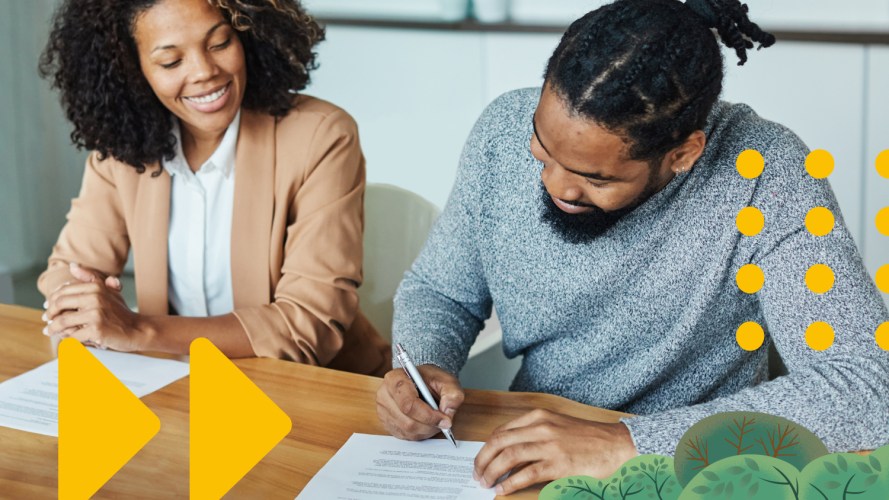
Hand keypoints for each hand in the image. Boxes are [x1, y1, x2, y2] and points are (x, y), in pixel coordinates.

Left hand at [43, 262, 142, 350]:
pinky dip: (68, 339)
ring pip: (63, 321)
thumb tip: (73, 266)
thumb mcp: (108, 291)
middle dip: (50, 313)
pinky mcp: (96, 330)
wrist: (137, 330)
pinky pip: (72, 335)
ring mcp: (95, 314)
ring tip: (50, 331)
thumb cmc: (121, 312)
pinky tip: (68, 339)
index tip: (48, 307)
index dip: (53, 299)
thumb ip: (90, 278)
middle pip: (60, 303)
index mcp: (96, 287)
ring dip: (54, 328)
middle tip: (47, 320)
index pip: (64, 290)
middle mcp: (95, 298)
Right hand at [376, 364, 463, 439]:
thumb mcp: (447, 380)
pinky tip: (426, 424)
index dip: (428, 415)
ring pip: (406, 430)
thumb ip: (452, 393)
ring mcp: (382, 410)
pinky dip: (419, 434)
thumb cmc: (431, 380)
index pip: (409, 404)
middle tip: (444, 423)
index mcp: (395, 378)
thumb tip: (448, 411)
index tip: (445, 420)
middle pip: (407, 421)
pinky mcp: (386, 422)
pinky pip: (403, 435)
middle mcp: (384, 394)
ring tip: (436, 422)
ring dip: (425, 431)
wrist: (421, 381)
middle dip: (429, 425)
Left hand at [473, 409, 637, 494]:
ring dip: (491, 471)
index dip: (487, 446)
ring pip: (509, 456)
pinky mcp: (558, 464)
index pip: (502, 430)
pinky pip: (526, 474)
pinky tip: (502, 489)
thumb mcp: (558, 425)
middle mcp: (541, 427)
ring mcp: (549, 445)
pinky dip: (510, 483)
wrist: (617, 445)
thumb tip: (510, 451)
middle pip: (499, 442)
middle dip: (482, 459)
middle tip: (476, 473)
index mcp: (539, 416)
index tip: (481, 458)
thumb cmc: (589, 438)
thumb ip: (535, 433)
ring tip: (485, 482)